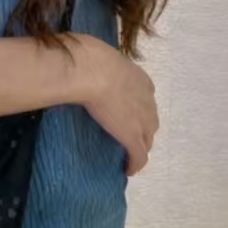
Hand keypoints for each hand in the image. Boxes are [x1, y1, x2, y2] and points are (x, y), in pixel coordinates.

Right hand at [70, 34, 158, 176]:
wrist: (91, 71)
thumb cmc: (89, 58)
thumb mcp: (98, 57)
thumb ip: (95, 63)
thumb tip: (77, 61)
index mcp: (140, 80)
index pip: (145, 100)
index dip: (138, 110)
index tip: (127, 114)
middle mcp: (147, 101)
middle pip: (151, 121)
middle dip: (143, 130)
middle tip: (129, 136)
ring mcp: (142, 120)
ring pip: (147, 139)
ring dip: (140, 146)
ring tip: (128, 153)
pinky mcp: (133, 137)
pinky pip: (139, 156)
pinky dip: (134, 164)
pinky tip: (127, 170)